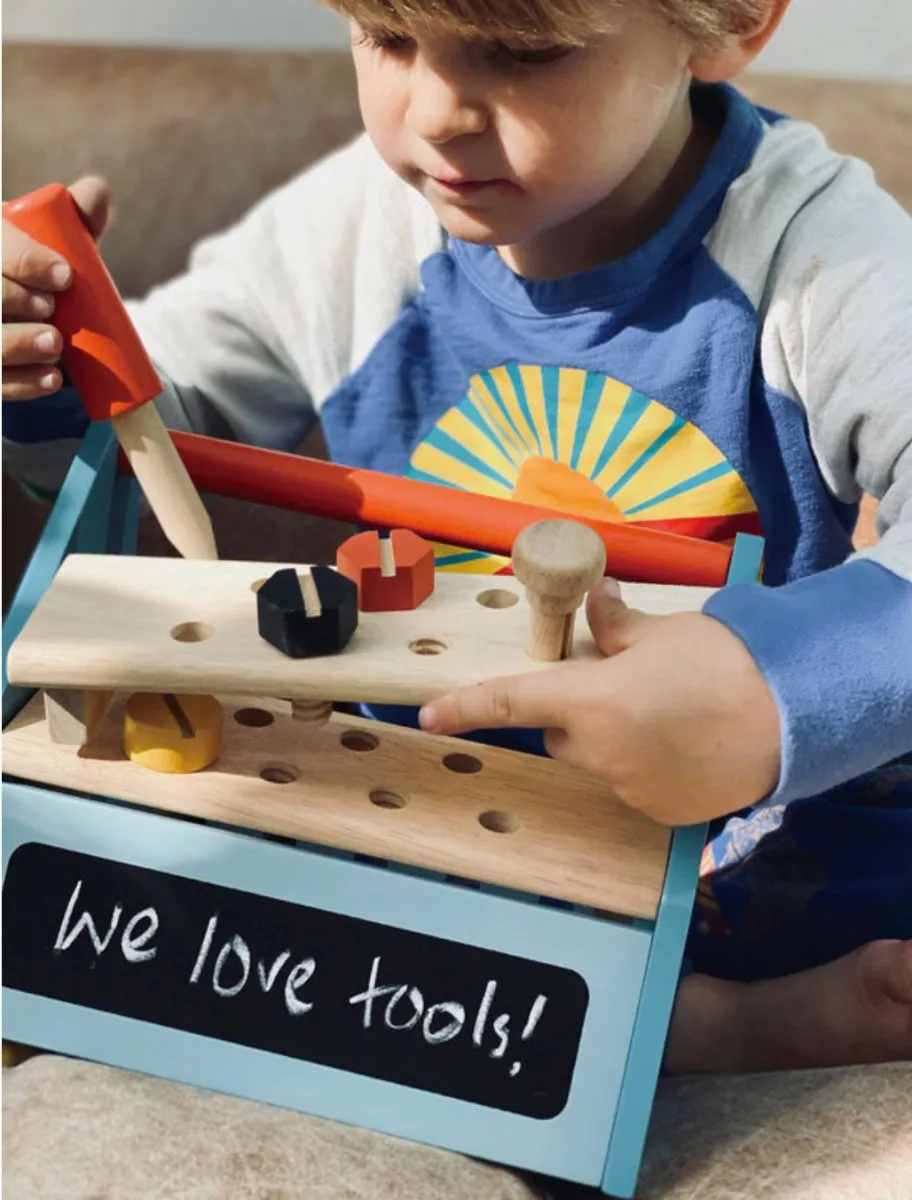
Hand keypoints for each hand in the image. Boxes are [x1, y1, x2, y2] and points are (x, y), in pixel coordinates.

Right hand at [3, 176, 112, 400]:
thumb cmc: (45, 274)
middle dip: (12, 299)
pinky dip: (24, 384)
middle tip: (51, 308)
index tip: (64, 276)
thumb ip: (77, 215)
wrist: (39, 325)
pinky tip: (53, 379)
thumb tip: (94, 196)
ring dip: (17, 344)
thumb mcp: (61, 243)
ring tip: (56, 343)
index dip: (23, 261)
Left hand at [419, 578, 780, 825]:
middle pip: (562, 736)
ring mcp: (630, 789)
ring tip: (670, 715)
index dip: (466, 706)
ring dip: (615, 741)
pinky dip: (645, 767)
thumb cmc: (727, 662)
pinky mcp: (659, 813)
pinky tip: (685, 746)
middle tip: (625, 687)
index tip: (430, 714)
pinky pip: (632, 786)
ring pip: (598, 762)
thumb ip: (614, 627)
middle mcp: (600, 754)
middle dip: (578, 714)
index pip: (511, 702)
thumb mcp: (663, 632)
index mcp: (592, 703)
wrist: (796, 715)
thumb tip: (594, 601)